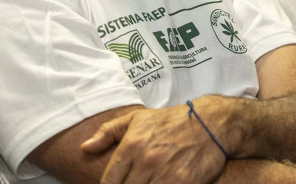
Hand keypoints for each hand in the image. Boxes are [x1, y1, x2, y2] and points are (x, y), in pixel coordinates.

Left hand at [81, 101, 227, 183]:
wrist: (210, 124)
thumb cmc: (170, 122)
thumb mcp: (137, 119)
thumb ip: (108, 132)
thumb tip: (85, 148)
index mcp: (131, 146)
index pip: (108, 182)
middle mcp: (146, 162)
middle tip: (134, 182)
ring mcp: (165, 175)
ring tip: (147, 183)